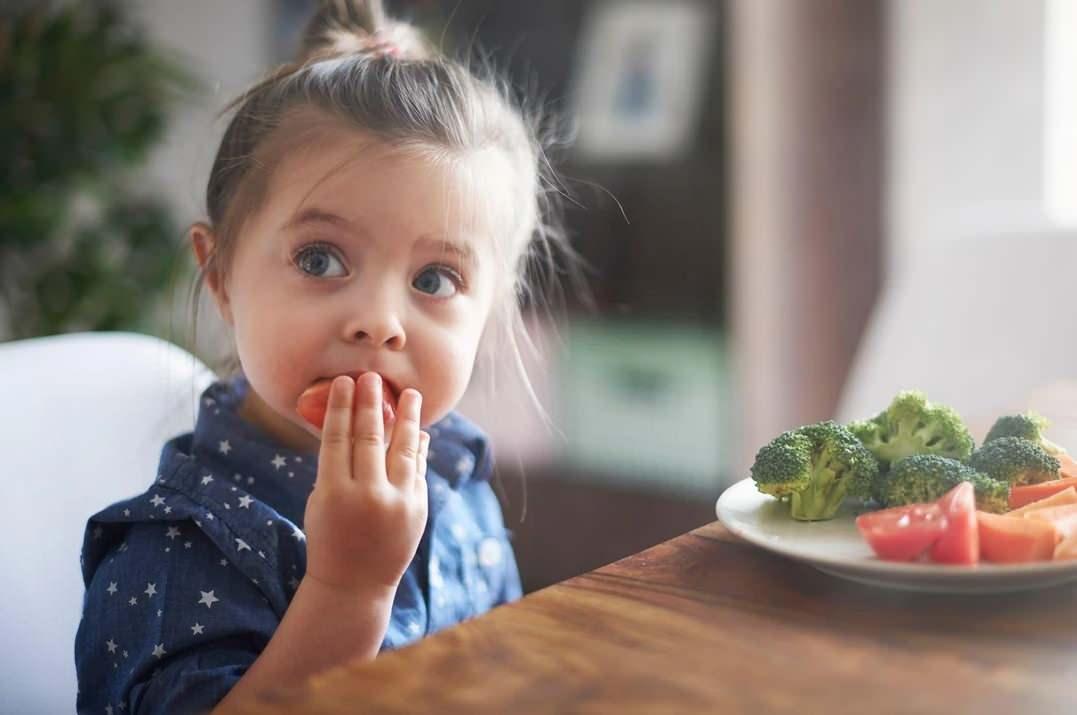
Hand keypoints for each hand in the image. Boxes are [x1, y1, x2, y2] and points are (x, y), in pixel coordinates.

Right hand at [302, 373, 428, 593]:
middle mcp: (367, 496)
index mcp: (333, 493)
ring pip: (404, 449)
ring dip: (408, 418)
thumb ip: (337, 466)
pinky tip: (418, 431)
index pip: (338, 439)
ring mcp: (397, 503)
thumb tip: (356, 424)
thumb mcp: (321, 501)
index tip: (345, 382)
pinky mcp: (417, 509)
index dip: (342, 407)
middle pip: (370, 438)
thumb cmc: (330, 536)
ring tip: (411, 394)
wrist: (354, 584)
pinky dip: (418, 449)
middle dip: (371, 403)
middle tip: (372, 377)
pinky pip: (418, 470)